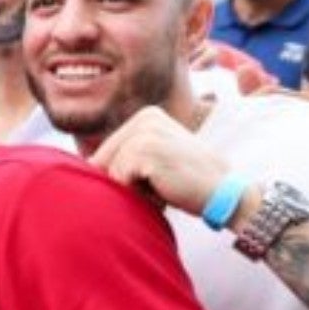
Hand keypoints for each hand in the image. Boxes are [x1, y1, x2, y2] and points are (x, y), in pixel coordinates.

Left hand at [88, 104, 233, 219]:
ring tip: (163, 184)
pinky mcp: (145, 150)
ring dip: (133, 188)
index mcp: (147, 116)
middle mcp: (145, 117)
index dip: (122, 176)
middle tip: (160, 182)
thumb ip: (125, 154)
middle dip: (125, 181)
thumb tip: (83, 165)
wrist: (225, 193)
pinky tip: (164, 187)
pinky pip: (119, 180)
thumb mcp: (155, 158)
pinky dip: (138, 193)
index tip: (156, 176)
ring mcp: (145, 132)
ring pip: (111, 173)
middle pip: (103, 161)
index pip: (105, 152)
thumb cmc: (187, 181)